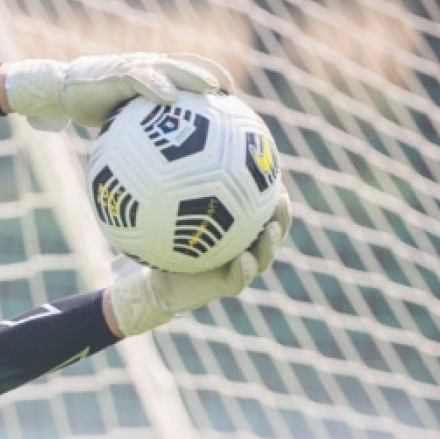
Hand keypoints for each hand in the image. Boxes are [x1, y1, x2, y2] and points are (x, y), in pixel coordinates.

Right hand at [3, 53, 233, 130]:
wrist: (62, 91)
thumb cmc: (94, 108)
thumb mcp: (122, 122)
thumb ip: (143, 133)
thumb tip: (161, 167)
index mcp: (155, 74)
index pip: (190, 70)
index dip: (213, 78)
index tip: (233, 98)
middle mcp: (149, 66)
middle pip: (188, 64)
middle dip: (211, 75)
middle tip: (231, 94)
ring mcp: (134, 67)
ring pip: (170, 67)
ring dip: (192, 77)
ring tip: (211, 90)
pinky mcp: (117, 73)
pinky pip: (141, 78)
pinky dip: (157, 87)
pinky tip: (171, 100)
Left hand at [107, 187, 292, 335]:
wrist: (156, 278)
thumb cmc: (166, 241)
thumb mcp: (172, 212)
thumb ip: (180, 189)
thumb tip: (171, 153)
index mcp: (240, 228)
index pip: (265, 210)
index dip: (276, 194)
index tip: (277, 176)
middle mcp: (245, 245)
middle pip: (275, 230)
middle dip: (282, 215)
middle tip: (281, 198)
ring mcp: (239, 266)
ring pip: (265, 256)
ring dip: (271, 243)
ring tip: (270, 229)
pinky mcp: (228, 285)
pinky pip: (241, 278)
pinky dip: (245, 269)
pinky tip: (244, 258)